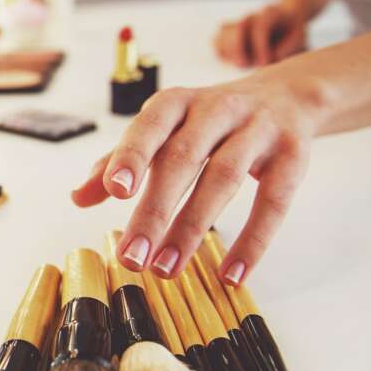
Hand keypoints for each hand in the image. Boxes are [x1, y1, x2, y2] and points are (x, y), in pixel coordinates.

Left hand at [71, 71, 324, 283]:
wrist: (286, 96)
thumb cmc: (209, 121)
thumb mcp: (164, 130)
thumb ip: (121, 161)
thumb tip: (78, 197)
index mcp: (176, 103)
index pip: (150, 126)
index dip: (132, 156)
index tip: (115, 192)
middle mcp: (216, 110)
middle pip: (183, 159)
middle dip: (154, 211)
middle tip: (132, 257)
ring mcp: (257, 130)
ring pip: (224, 179)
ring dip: (192, 228)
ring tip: (166, 269)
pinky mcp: (291, 156)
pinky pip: (273, 202)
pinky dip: (253, 241)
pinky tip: (231, 274)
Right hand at [214, 4, 305, 67]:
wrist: (287, 17)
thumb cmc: (292, 30)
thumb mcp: (300, 37)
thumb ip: (289, 47)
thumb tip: (272, 58)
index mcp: (271, 14)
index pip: (259, 26)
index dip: (260, 46)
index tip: (265, 62)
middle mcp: (252, 17)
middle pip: (237, 27)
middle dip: (239, 49)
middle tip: (246, 65)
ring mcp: (237, 23)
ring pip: (223, 34)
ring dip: (229, 52)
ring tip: (241, 63)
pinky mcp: (228, 33)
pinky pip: (216, 42)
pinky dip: (222, 53)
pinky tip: (233, 62)